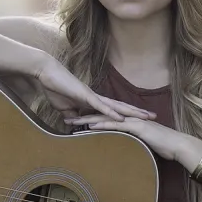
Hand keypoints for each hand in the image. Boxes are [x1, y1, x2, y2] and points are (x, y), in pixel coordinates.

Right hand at [32, 56, 155, 122]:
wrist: (46, 74)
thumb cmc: (56, 89)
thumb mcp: (65, 109)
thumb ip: (73, 118)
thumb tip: (77, 128)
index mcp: (93, 102)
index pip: (115, 109)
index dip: (129, 114)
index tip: (142, 120)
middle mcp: (97, 98)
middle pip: (122, 106)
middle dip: (138, 112)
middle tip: (154, 117)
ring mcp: (92, 96)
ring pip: (116, 105)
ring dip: (130, 112)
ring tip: (145, 117)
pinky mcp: (84, 95)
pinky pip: (100, 105)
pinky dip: (111, 112)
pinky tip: (121, 118)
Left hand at [66, 112, 199, 163]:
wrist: (178, 145)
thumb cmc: (164, 146)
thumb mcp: (144, 143)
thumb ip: (133, 141)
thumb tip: (124, 148)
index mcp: (128, 121)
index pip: (105, 118)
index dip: (89, 118)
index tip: (75, 121)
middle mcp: (128, 118)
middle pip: (101, 115)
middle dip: (82, 116)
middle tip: (66, 118)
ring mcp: (132, 122)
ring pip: (105, 118)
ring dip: (87, 119)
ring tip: (71, 122)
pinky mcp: (136, 127)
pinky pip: (116, 125)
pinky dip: (102, 125)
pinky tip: (90, 126)